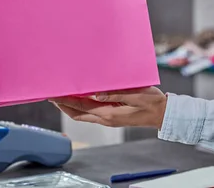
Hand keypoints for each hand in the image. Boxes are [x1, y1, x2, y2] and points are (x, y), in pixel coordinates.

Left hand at [50, 87, 166, 128]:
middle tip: (50, 94)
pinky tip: (79, 98)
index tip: (53, 94)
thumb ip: (115, 94)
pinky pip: (90, 113)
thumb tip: (96, 93)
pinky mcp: (112, 116)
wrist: (163, 114)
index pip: (80, 108)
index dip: (65, 101)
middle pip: (77, 114)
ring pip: (82, 115)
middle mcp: (106, 118)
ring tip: (60, 96)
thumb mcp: (136, 95)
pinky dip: (80, 107)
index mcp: (109, 113)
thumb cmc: (152, 103)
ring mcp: (108, 119)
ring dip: (70, 106)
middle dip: (62, 105)